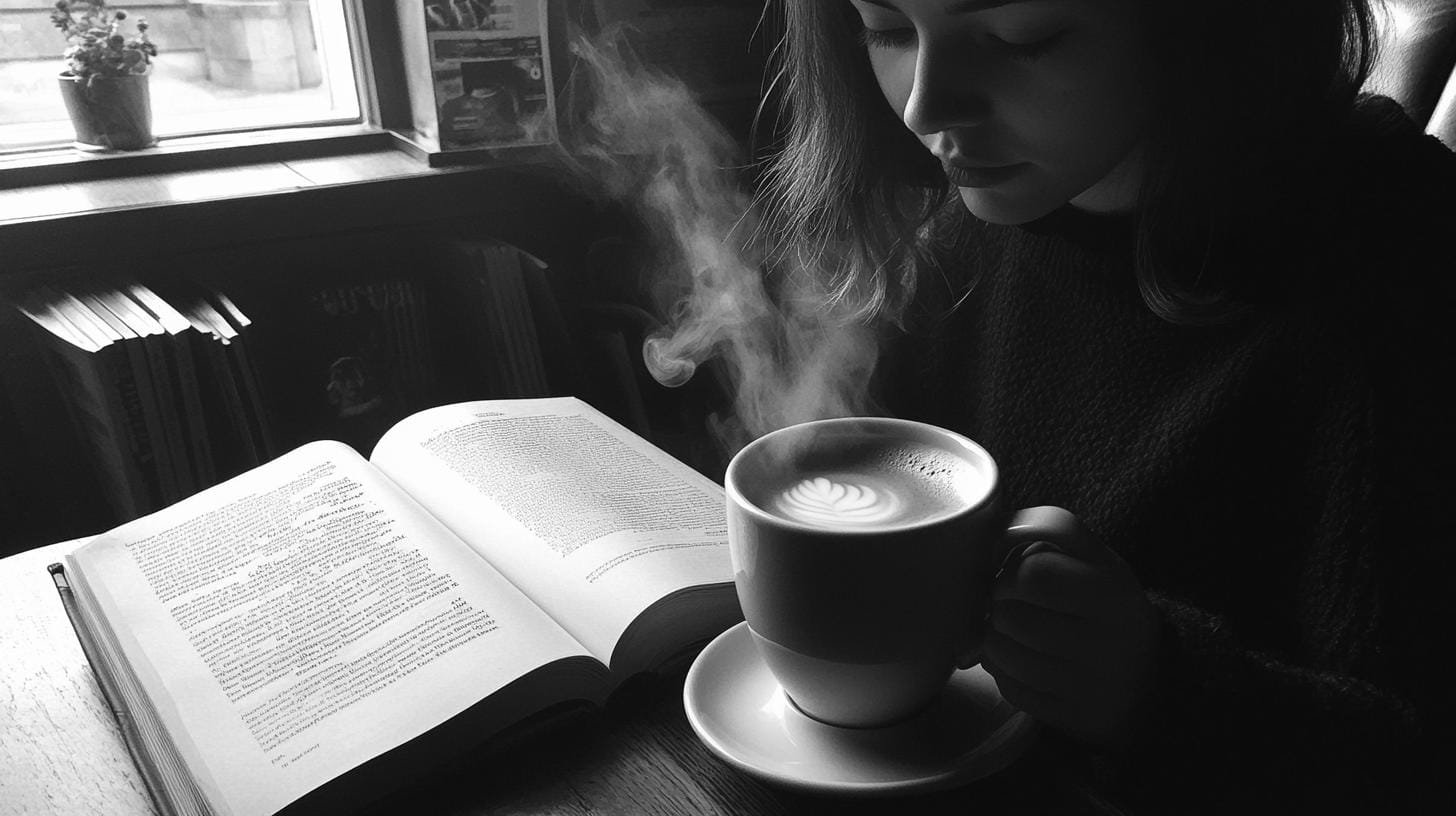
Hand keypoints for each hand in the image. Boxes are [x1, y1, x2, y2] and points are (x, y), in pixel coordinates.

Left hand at [982, 506, 1159, 750]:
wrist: (1146, 678)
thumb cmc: (1103, 606)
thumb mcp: (1095, 558)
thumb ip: (1049, 529)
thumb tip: (991, 534)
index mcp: (1114, 593)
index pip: (1035, 573)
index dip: (1007, 572)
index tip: (1007, 576)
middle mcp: (1107, 643)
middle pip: (1010, 616)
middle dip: (996, 606)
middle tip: (1006, 605)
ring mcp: (1089, 686)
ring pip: (1001, 653)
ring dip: (992, 638)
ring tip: (1010, 630)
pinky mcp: (1070, 717)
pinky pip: (1008, 687)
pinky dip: (1001, 670)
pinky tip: (1019, 659)